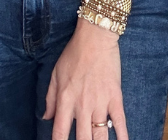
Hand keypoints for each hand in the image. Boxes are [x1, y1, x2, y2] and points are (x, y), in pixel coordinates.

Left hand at [43, 19, 127, 139]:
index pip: (60, 133)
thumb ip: (49, 98)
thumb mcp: (56, 73)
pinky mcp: (115, 97)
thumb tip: (45, 118)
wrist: (95, 37)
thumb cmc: (74, 53)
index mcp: (65, 100)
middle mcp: (82, 106)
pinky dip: (122, 136)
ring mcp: (100, 103)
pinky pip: (120, 122)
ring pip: (100, 136)